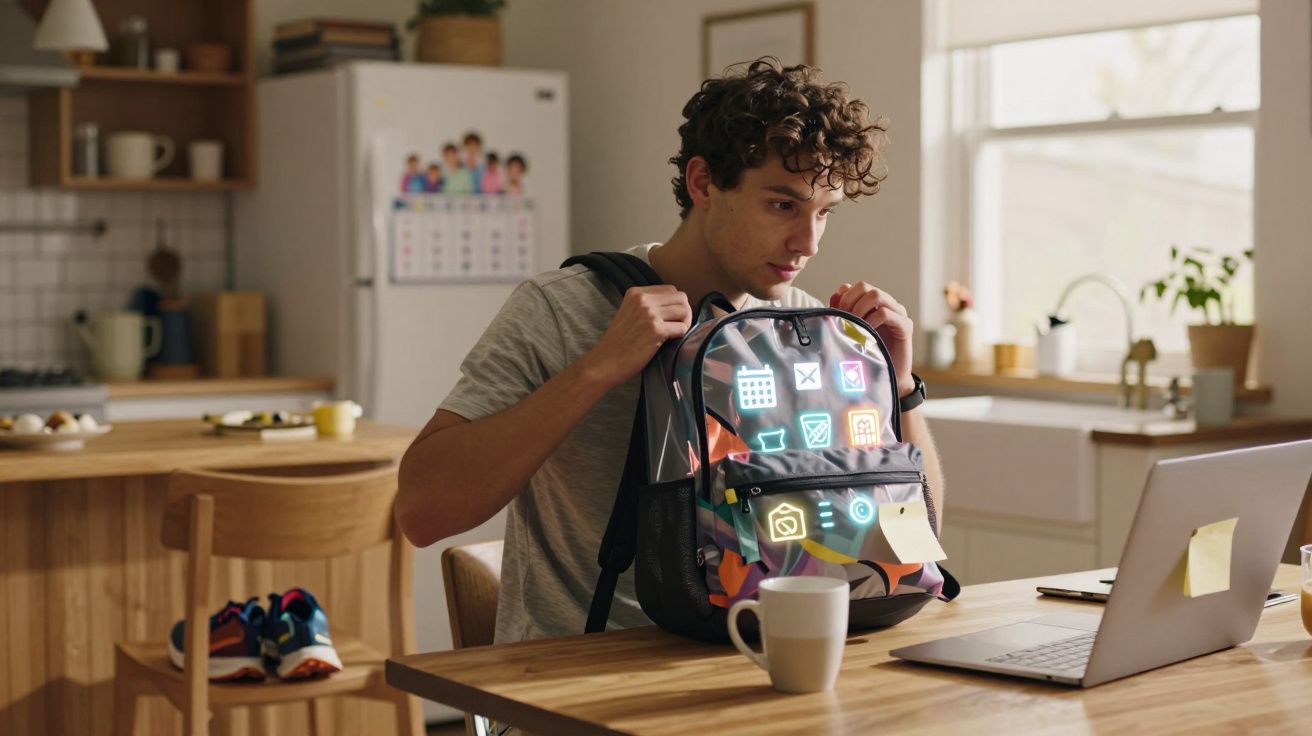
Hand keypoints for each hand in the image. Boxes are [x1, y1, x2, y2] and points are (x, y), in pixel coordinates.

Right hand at [582, 285, 691, 387]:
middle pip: (680, 297)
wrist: (605, 361)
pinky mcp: (655, 330)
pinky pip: (682, 327)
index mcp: (636, 293)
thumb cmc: (619, 342)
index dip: (675, 304)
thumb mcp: (629, 313)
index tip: (671, 317)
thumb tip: (674, 306)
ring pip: (684, 310)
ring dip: (685, 322)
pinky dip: (681, 334)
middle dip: (684, 311)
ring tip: (675, 333)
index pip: (670, 289)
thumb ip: (647, 305)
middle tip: (678, 325)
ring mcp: (649, 314)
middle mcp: (643, 300)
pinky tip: (672, 340)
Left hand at [830, 282, 914, 396]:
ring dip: (859, 309)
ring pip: (876, 295)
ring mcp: (898, 313)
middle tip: (843, 319)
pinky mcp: (905, 326)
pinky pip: (886, 313)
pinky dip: (872, 320)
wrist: (884, 379)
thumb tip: (837, 292)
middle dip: (849, 301)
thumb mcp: (849, 331)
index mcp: (874, 304)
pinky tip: (865, 333)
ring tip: (854, 326)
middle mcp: (887, 304)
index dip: (843, 297)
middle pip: (865, 286)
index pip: (856, 286)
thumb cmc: (865, 355)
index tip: (835, 314)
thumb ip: (843, 311)